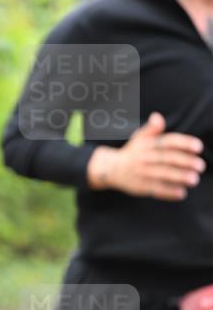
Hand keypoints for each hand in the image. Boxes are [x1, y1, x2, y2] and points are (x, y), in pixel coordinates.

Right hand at [87, 111, 204, 200]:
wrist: (110, 168)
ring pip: (161, 174)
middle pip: (166, 158)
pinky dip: (168, 192)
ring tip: (194, 179)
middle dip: (184, 162)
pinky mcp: (139, 187)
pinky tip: (181, 193)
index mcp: (146, 144)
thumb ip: (152, 128)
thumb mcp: (139, 138)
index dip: (183, 143)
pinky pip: (154, 190)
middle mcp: (143, 158)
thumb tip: (157, 116)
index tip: (198, 147)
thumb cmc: (131, 152)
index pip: (166, 141)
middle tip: (200, 165)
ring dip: (178, 177)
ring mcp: (141, 173)